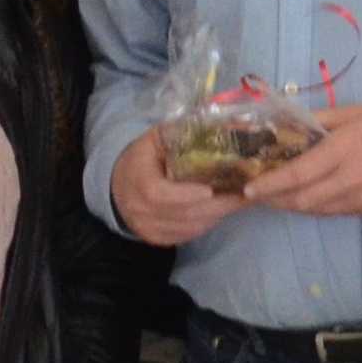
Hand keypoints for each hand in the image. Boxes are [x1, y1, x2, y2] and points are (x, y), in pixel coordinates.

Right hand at [109, 125, 241, 249]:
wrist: (117, 188)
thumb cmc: (142, 159)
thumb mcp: (155, 139)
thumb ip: (179, 132)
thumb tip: (219, 123)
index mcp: (138, 183)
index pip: (159, 195)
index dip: (186, 195)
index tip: (210, 190)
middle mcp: (141, 211)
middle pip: (183, 214)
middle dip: (217, 205)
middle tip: (244, 194)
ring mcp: (150, 229)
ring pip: (190, 227)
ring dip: (217, 215)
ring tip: (239, 200)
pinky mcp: (159, 239)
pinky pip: (189, 235)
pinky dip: (208, 223)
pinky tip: (221, 210)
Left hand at [237, 101, 361, 220]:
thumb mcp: (353, 112)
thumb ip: (319, 121)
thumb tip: (288, 125)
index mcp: (343, 151)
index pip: (298, 175)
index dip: (270, 185)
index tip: (249, 189)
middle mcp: (350, 180)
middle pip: (302, 200)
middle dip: (275, 200)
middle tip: (257, 194)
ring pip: (317, 210)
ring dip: (294, 206)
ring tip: (277, 197)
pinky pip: (336, 212)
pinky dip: (317, 207)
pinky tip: (308, 197)